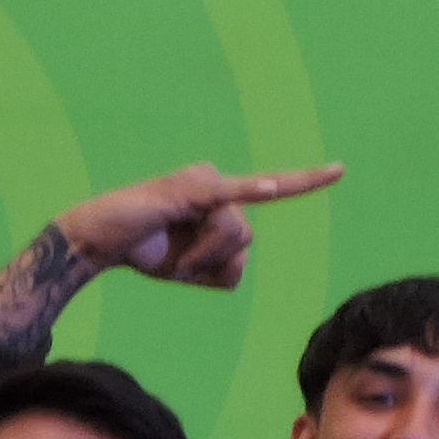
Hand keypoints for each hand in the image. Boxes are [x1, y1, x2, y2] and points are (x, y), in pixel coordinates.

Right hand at [55, 161, 345, 293]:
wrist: (98, 241)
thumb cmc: (146, 250)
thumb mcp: (194, 269)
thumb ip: (225, 268)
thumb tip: (241, 257)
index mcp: (221, 194)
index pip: (271, 190)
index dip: (306, 181)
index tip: (340, 169)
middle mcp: (216, 179)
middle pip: (244, 239)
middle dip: (213, 264)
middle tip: (176, 265)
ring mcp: (202, 181)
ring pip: (234, 236)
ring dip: (202, 260)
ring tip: (168, 254)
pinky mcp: (186, 191)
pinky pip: (224, 196)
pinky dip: (248, 193)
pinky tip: (270, 189)